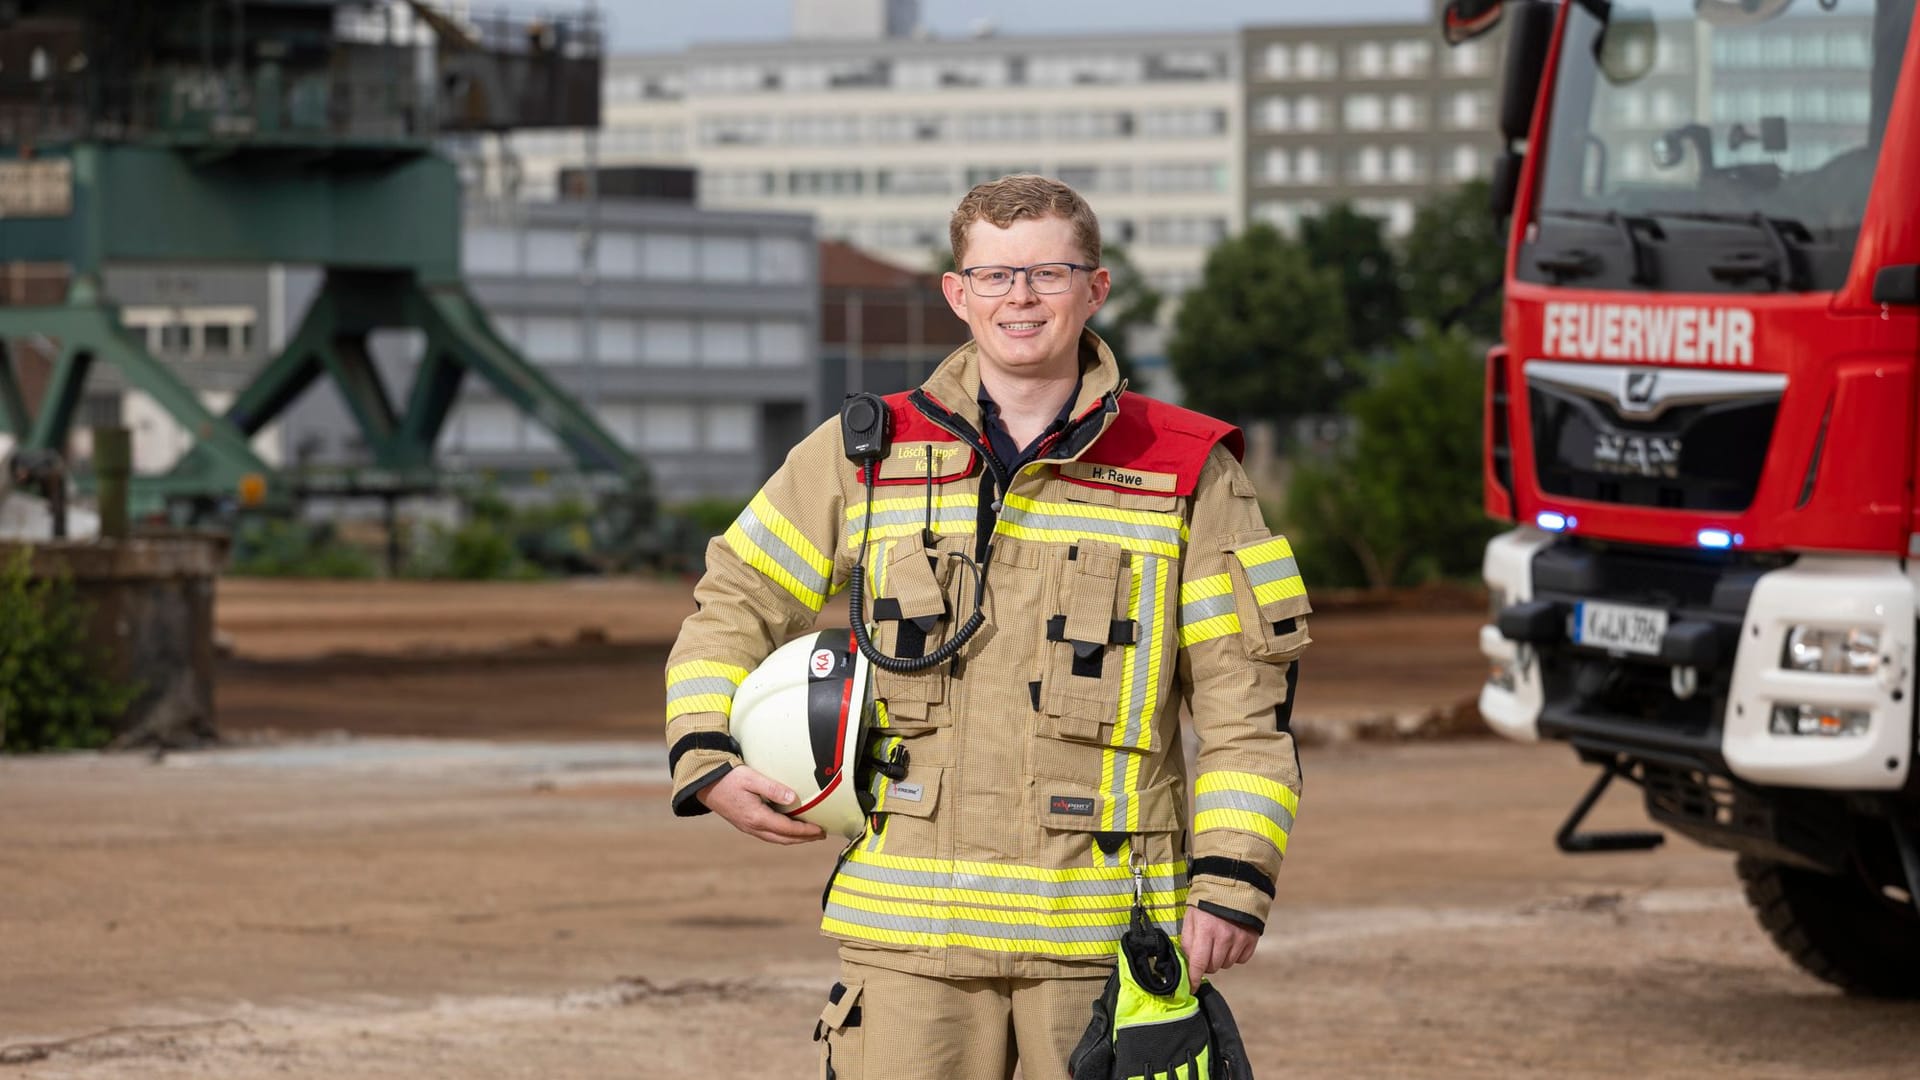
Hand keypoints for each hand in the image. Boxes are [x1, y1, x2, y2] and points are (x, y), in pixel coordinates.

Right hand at [695, 766, 826, 844]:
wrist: (704, 784)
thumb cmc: (728, 777)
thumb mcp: (751, 778)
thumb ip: (772, 788)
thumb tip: (793, 798)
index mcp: (756, 817)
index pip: (787, 829)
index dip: (806, 831)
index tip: (820, 830)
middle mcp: (752, 827)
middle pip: (784, 839)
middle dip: (804, 839)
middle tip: (820, 835)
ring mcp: (748, 827)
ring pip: (776, 839)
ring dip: (793, 838)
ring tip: (809, 834)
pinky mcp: (745, 824)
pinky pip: (768, 834)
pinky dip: (782, 835)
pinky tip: (788, 829)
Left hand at [1180, 905, 1257, 991]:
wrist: (1232, 886)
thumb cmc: (1207, 903)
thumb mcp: (1190, 918)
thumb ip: (1187, 940)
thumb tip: (1188, 962)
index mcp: (1205, 929)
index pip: (1198, 962)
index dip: (1193, 978)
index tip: (1191, 988)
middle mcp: (1224, 936)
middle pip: (1213, 967)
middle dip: (1206, 963)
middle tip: (1205, 950)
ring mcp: (1239, 938)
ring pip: (1227, 964)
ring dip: (1221, 959)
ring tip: (1219, 942)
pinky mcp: (1251, 939)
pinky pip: (1241, 959)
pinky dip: (1235, 955)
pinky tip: (1231, 943)